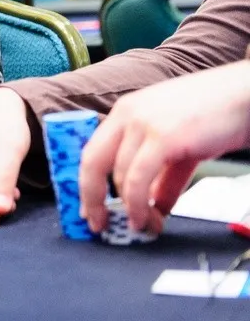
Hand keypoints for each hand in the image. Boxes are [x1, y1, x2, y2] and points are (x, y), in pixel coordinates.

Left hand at [79, 61, 249, 233]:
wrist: (245, 94)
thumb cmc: (216, 112)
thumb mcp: (179, 142)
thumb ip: (164, 173)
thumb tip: (157, 204)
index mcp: (125, 112)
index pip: (92, 151)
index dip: (87, 185)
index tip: (90, 209)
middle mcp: (127, 115)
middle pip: (92, 163)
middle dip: (92, 199)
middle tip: (99, 224)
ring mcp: (143, 124)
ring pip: (118, 176)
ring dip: (129, 209)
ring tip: (141, 226)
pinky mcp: (163, 137)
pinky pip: (138, 178)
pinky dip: (138, 204)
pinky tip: (146, 217)